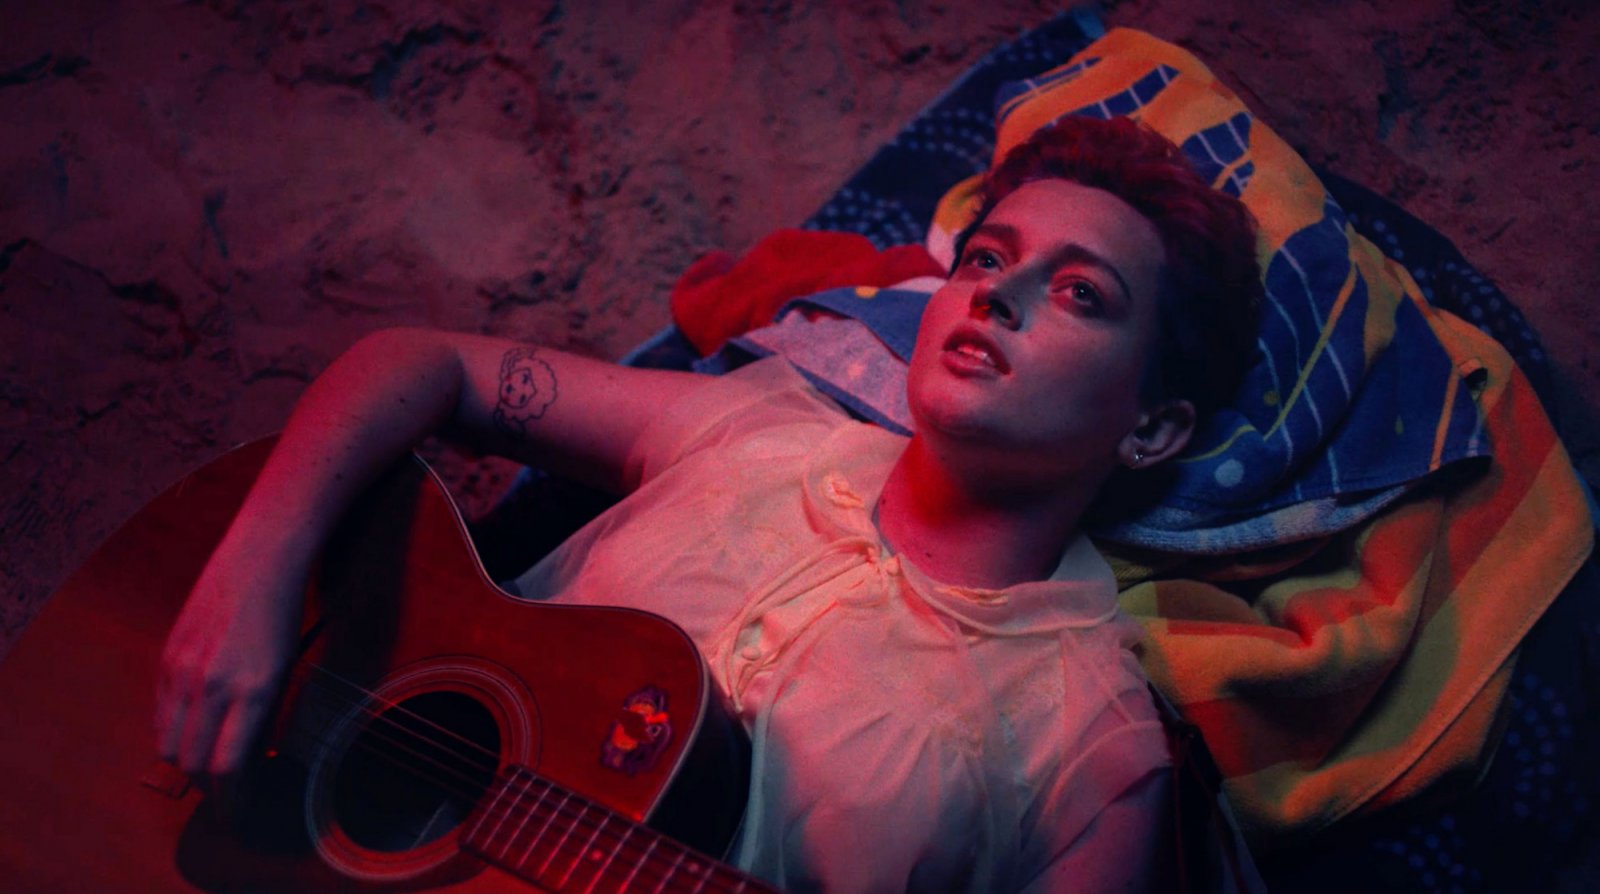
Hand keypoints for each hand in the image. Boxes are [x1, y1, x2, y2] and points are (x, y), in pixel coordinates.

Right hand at [155, 531, 306, 782]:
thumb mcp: (286, 671)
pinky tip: (192, 734)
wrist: (260, 559)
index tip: (239, 813)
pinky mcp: (166, 657)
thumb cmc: (283, 616)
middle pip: (193, 763)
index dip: (231, 800)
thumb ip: (263, 717)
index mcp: (253, 690)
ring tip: (208, 770)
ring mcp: (183, 670)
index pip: (228, 767)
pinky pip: (160, 714)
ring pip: (169, 743)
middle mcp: (213, 684)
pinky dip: (173, 734)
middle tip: (225, 798)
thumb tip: (246, 762)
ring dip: (186, 765)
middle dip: (209, 790)